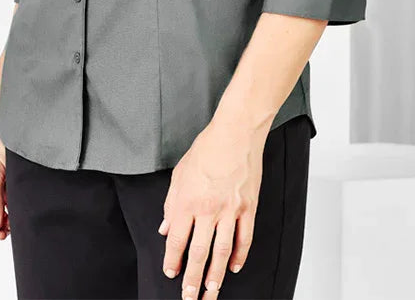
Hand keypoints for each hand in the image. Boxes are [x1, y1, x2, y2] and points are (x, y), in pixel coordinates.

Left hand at [158, 117, 267, 297]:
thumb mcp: (180, 173)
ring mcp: (230, 210)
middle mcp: (208, 209)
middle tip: (190, 297)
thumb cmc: (207, 148)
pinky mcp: (249, 207)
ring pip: (222, 252)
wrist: (236, 132)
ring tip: (211, 294)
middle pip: (199, 253)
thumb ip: (171, 203)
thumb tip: (166, 228)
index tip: (171, 273)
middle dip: (193, 279)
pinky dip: (239, 256)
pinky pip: (244, 238)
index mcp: (187, 200)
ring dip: (215, 277)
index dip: (173, 259)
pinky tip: (233, 268)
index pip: (177, 239)